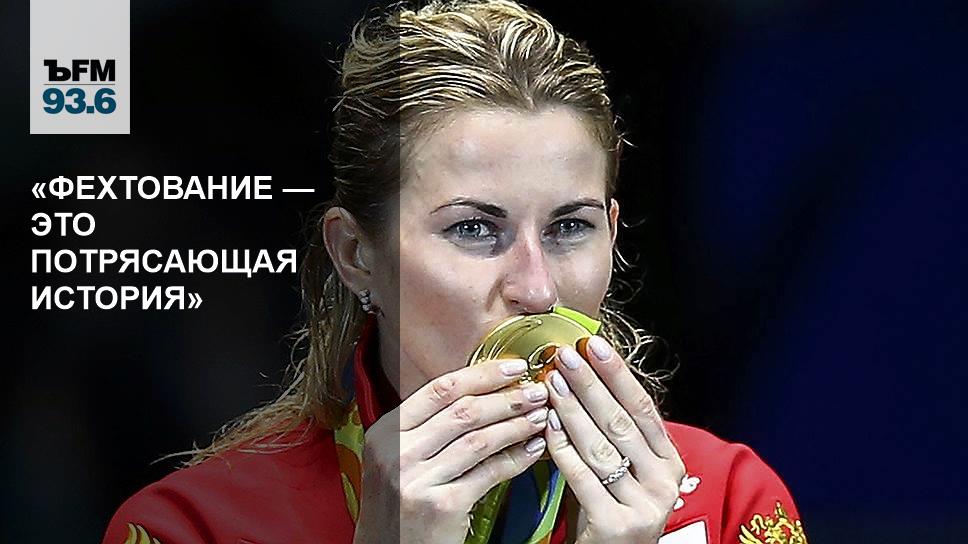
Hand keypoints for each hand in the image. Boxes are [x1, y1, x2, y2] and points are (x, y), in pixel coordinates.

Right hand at [353, 358, 549, 543]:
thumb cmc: (400, 505)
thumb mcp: (399, 460)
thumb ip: (428, 428)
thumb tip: (483, 392)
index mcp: (385, 432)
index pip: (439, 390)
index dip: (480, 374)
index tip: (513, 366)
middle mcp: (396, 453)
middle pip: (462, 411)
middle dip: (506, 397)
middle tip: (536, 389)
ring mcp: (417, 480)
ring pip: (478, 439)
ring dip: (515, 425)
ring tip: (539, 415)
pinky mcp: (441, 506)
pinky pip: (487, 473)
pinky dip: (514, 459)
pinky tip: (532, 449)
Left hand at [542, 337, 685, 543]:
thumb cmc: (612, 509)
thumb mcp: (627, 471)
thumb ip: (615, 434)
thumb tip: (585, 377)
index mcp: (670, 463)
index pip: (643, 409)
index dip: (618, 375)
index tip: (594, 345)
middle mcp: (664, 483)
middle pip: (621, 423)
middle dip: (590, 386)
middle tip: (566, 356)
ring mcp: (643, 506)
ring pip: (600, 447)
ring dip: (572, 410)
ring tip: (552, 383)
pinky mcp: (616, 524)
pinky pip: (582, 476)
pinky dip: (563, 447)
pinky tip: (548, 425)